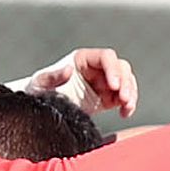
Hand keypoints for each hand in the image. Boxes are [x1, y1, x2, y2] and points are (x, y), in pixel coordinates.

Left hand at [15, 48, 139, 117]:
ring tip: (126, 108)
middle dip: (126, 82)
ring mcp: (103, 82)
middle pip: (121, 68)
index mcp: (83, 59)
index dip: (113, 69)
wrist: (40, 107)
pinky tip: (125, 113)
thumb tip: (68, 70)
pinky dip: (129, 105)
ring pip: (127, 81)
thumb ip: (53, 76)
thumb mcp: (41, 83)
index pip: (106, 57)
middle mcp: (96, 68)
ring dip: (131, 93)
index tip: (114, 86)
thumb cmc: (38, 91)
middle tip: (124, 100)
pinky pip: (124, 98)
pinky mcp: (107, 98)